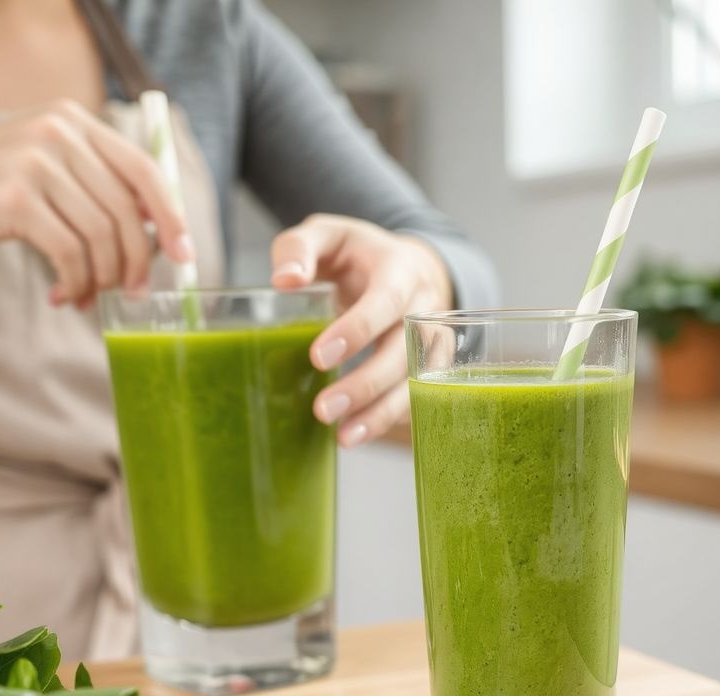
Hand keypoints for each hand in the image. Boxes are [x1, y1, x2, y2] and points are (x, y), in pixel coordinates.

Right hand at [0, 99, 192, 306]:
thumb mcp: (34, 167)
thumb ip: (85, 183)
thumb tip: (147, 229)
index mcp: (70, 120)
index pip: (143, 168)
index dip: (170, 215)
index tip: (183, 254)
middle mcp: (58, 133)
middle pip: (127, 210)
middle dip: (137, 261)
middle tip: (130, 294)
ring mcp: (36, 164)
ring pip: (102, 236)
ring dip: (102, 278)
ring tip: (86, 298)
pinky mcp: (15, 200)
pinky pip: (71, 255)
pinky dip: (76, 283)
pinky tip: (63, 295)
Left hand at [270, 214, 452, 446]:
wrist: (406, 266)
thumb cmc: (357, 253)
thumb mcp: (327, 235)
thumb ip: (299, 248)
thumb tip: (284, 280)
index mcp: (399, 269)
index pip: (385, 302)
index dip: (356, 330)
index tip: (319, 357)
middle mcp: (426, 306)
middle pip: (404, 351)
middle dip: (366, 384)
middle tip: (324, 410)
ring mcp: (435, 339)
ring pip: (418, 382)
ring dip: (382, 412)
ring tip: (344, 437)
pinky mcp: (434, 367)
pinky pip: (420, 398)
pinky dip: (390, 419)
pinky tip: (358, 435)